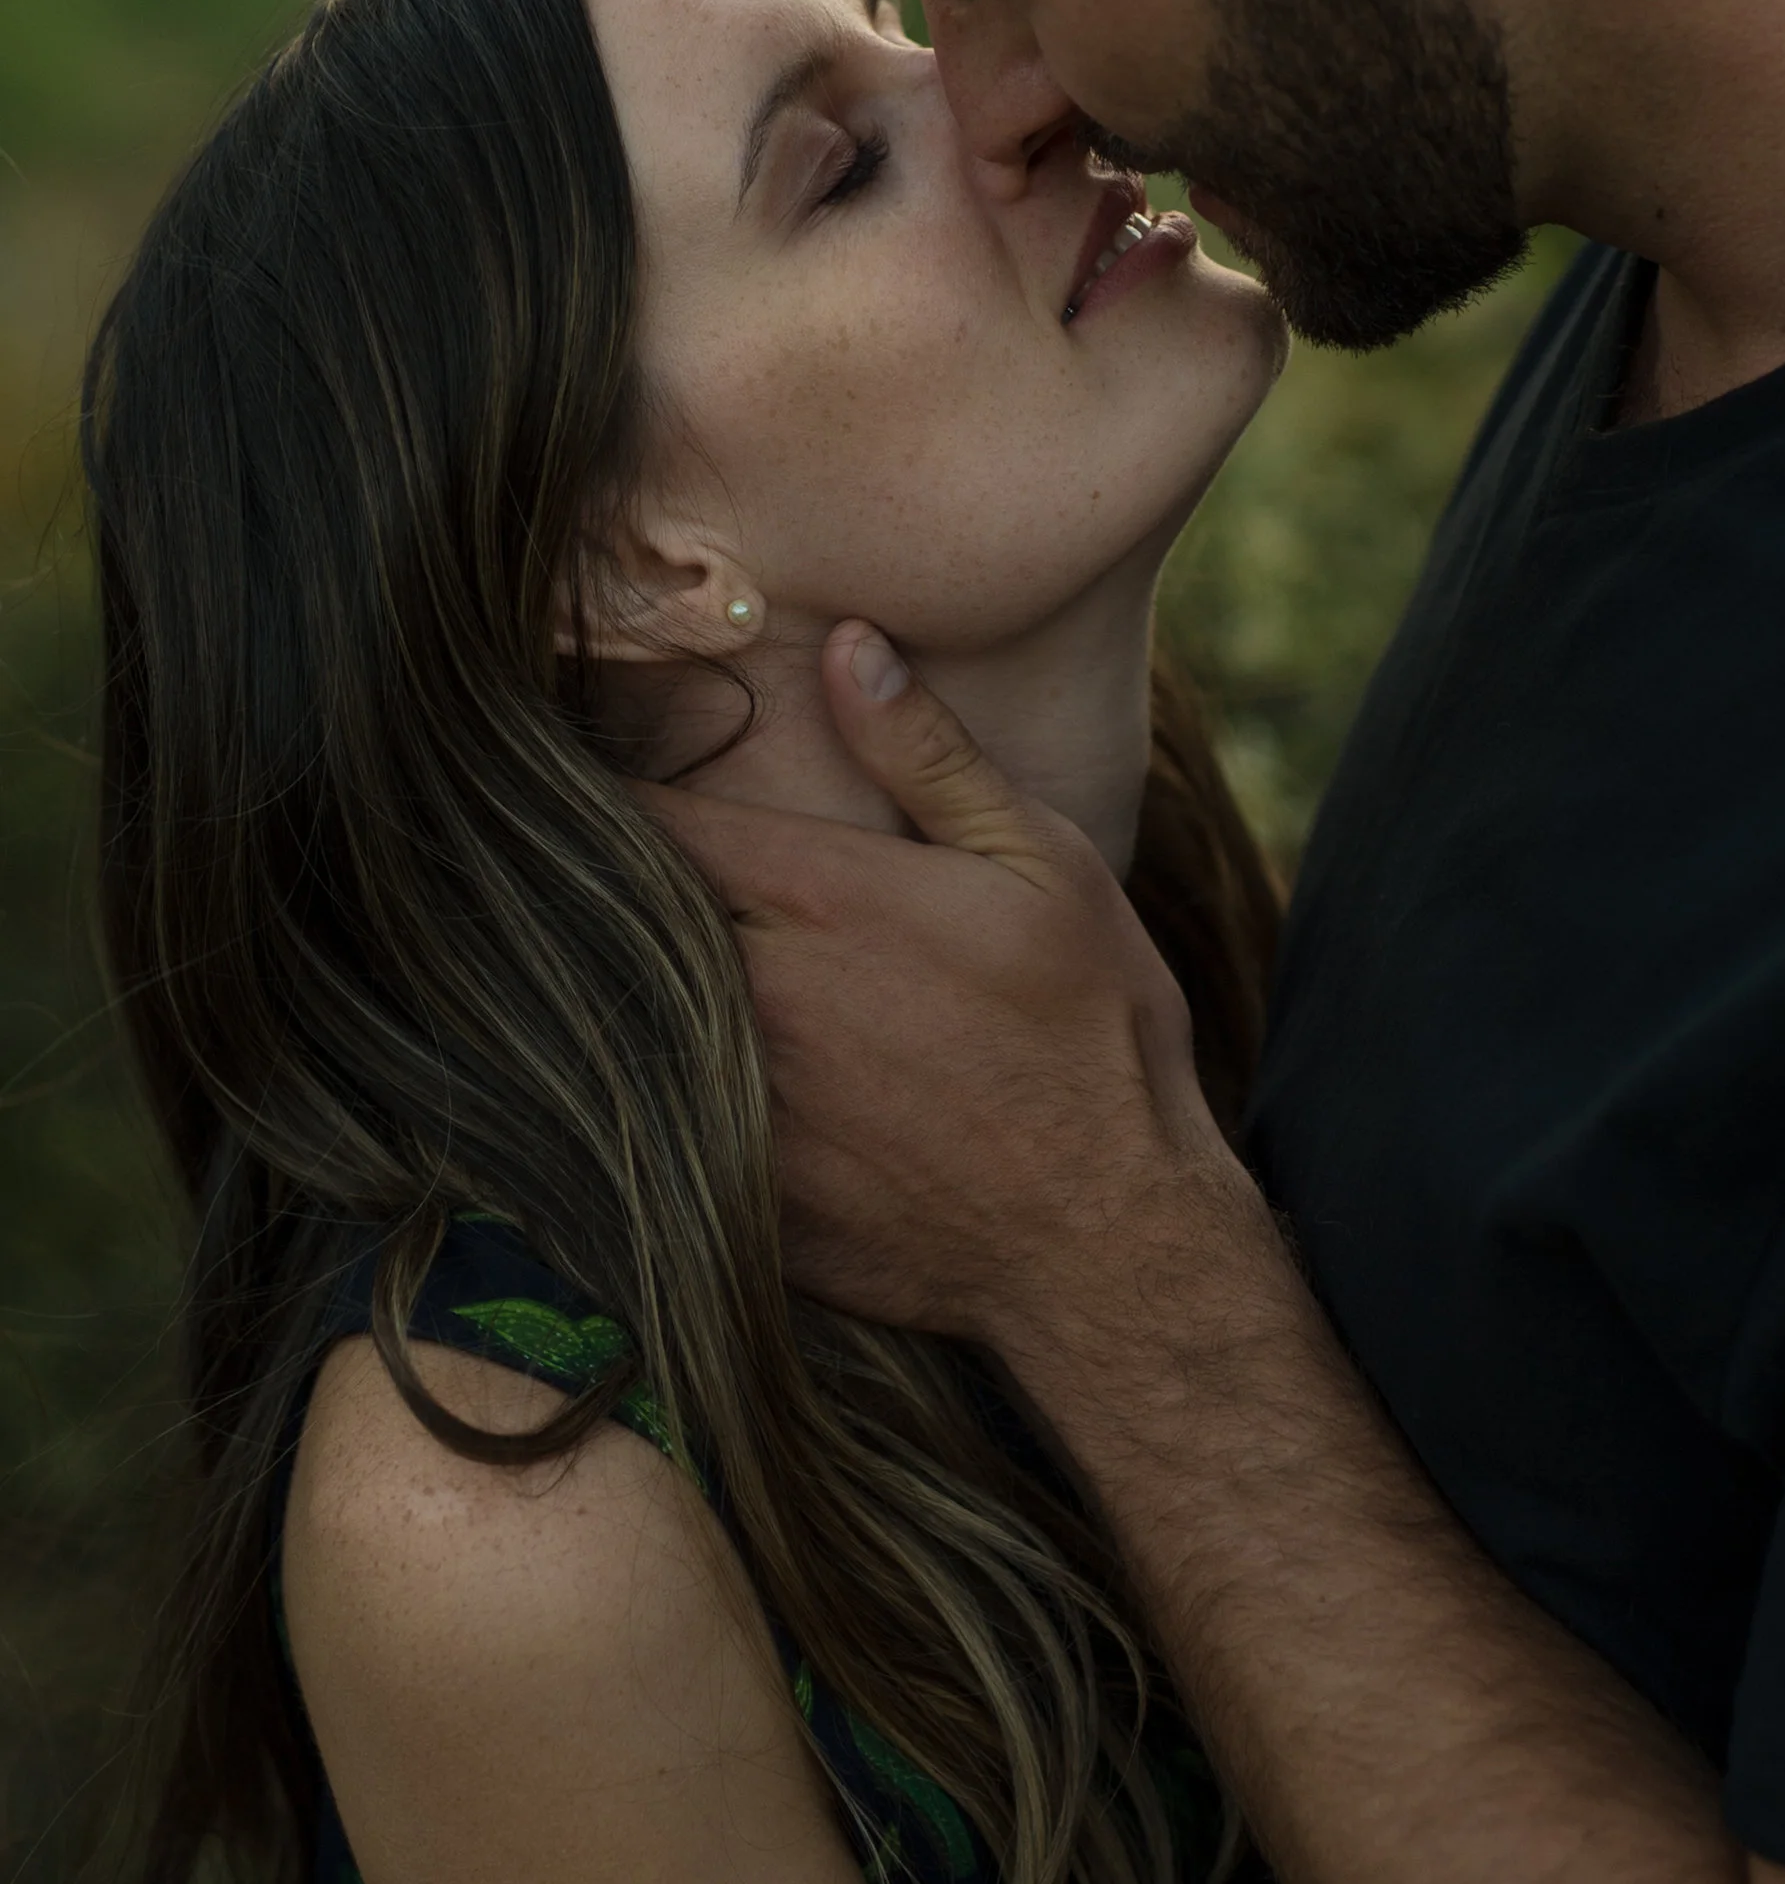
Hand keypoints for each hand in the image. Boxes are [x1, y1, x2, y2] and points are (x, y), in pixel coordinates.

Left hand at [637, 624, 1251, 1349]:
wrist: (1107, 1239)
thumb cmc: (1092, 1034)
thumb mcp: (1039, 864)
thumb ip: (929, 755)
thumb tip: (848, 645)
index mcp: (819, 897)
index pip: (652, 814)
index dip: (611, 785)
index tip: (578, 764)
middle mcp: (754, 995)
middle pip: (623, 915)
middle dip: (603, 884)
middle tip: (579, 861)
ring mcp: (736, 1104)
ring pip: (628, 1019)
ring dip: (624, 989)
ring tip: (604, 964)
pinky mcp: (736, 1196)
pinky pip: (656, 1125)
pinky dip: (653, 1092)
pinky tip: (659, 1085)